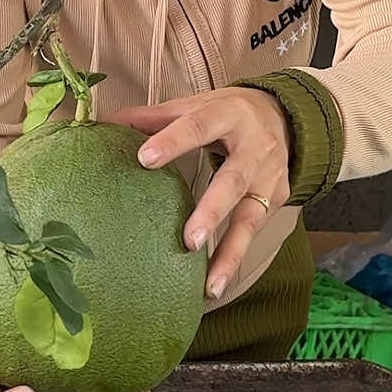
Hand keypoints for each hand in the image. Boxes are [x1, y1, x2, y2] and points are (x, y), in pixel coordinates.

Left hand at [107, 87, 290, 299]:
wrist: (287, 117)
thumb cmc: (228, 113)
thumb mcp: (195, 106)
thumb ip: (153, 118)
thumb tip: (104, 123)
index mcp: (227, 114)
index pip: (198, 127)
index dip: (172, 142)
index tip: (144, 159)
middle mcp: (254, 147)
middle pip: (232, 181)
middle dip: (212, 211)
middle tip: (190, 241)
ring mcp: (269, 177)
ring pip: (250, 218)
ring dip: (230, 253)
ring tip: (209, 284)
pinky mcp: (277, 200)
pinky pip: (253, 233)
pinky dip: (234, 260)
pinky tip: (214, 285)